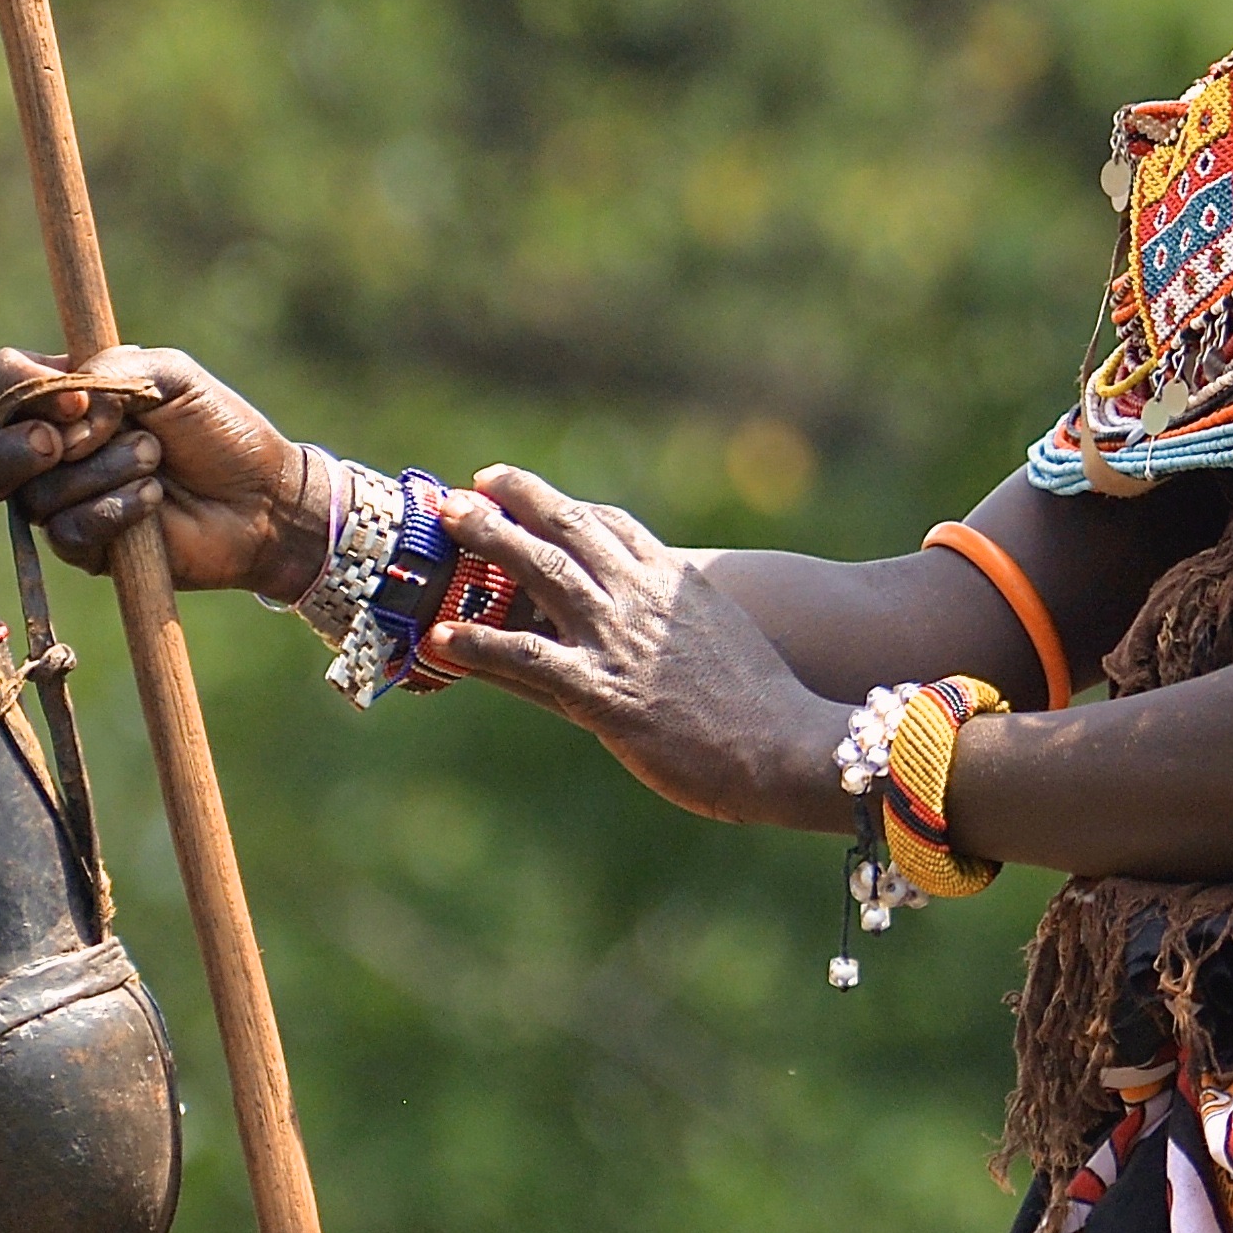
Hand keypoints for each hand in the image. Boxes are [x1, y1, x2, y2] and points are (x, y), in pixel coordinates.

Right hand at [0, 345, 324, 595]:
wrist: (263, 495)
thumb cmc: (219, 430)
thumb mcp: (171, 375)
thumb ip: (110, 368)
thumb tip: (66, 402)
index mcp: (62, 396)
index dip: (19, 386)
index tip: (80, 396)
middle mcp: (51, 446)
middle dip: (24, 444)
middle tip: (77, 439)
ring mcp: (63, 498)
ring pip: (35, 493)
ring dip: (100, 471)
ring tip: (154, 459)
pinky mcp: (85, 546)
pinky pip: (66, 532)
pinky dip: (112, 510)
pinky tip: (153, 500)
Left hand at [429, 468, 852, 830]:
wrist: (792, 747)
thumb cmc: (768, 710)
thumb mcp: (727, 644)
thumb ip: (684, 626)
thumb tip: (658, 633)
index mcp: (678, 586)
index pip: (613, 525)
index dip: (564, 505)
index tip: (527, 491)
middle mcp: (645, 600)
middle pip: (571, 529)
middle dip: (517, 500)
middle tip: (470, 485)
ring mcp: (621, 642)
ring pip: (543, 572)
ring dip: (489, 540)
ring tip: (446, 522)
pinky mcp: (603, 693)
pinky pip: (528, 658)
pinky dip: (480, 644)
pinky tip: (441, 637)